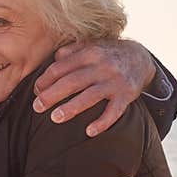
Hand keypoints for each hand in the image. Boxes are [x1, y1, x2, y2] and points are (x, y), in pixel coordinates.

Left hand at [33, 39, 155, 136]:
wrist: (140, 57)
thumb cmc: (108, 54)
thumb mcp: (91, 45)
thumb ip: (72, 51)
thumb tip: (53, 60)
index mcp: (90, 53)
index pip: (62, 67)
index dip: (46, 79)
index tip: (36, 90)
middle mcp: (102, 66)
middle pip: (72, 81)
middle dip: (52, 95)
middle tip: (37, 107)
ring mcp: (115, 82)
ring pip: (90, 96)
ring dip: (71, 108)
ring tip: (55, 118)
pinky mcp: (126, 95)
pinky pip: (114, 111)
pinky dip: (102, 122)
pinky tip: (89, 131)